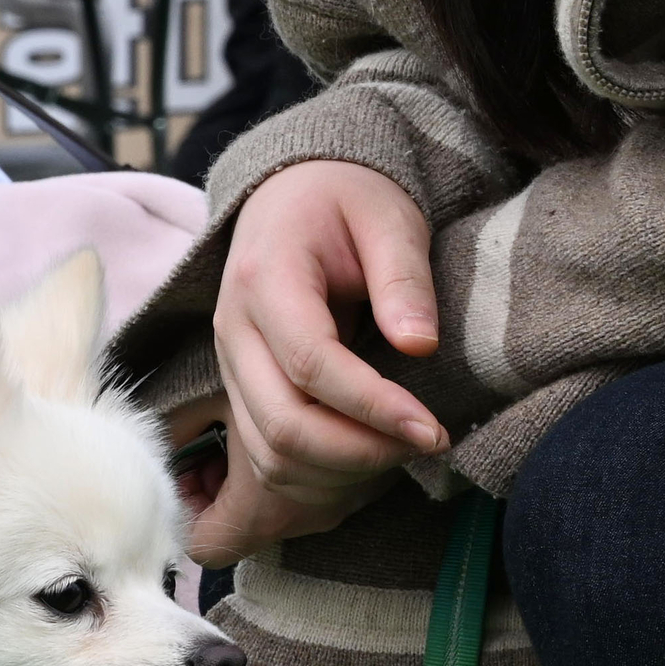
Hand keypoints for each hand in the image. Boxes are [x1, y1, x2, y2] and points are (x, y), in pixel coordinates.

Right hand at [192, 159, 444, 565]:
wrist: (293, 191)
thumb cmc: (348, 200)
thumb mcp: (389, 218)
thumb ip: (403, 279)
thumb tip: (420, 346)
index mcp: (265, 278)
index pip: (310, 363)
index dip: (372, 406)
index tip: (432, 428)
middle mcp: (233, 329)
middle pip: (282, 424)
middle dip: (360, 452)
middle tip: (429, 442)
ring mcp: (231, 363)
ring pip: (269, 452)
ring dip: (340, 471)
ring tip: (405, 451)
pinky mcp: (242, 387)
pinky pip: (267, 455)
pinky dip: (317, 474)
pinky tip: (370, 457)